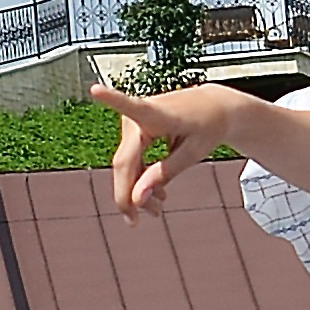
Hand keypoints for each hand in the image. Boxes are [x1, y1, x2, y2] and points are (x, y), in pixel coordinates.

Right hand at [92, 82, 255, 218]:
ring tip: (158, 210)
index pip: (131, 107)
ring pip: (126, 165)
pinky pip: (131, 161)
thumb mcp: (193, 153)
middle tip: (140, 220)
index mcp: (158, 113)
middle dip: (131, 194)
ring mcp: (132, 123)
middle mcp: (139, 115)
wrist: (214, 107)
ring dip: (138, 189)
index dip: (111, 99)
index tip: (95, 89)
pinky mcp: (133, 130)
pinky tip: (156, 196)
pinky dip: (141, 179)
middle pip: (125, 162)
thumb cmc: (208, 126)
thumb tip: (137, 199)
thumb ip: (165, 173)